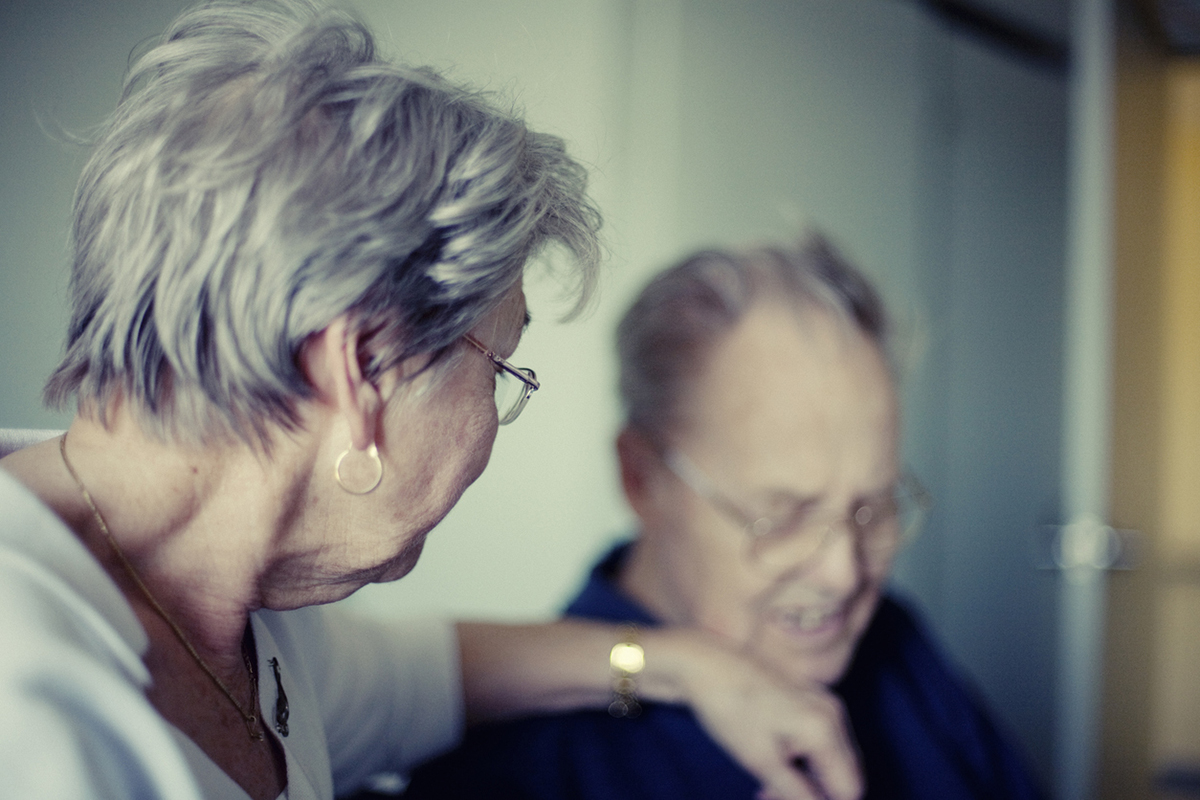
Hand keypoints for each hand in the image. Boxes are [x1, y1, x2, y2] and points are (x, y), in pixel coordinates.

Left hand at [641, 628, 862, 799]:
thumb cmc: (729, 710)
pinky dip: (803, 759)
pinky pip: (821, 740)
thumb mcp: (760, 761)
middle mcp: (833, 713)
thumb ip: (797, 793)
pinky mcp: (812, 699)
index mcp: (824, 728)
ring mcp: (824, 702)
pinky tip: (774, 763)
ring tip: (765, 785)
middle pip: (844, 774)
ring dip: (807, 779)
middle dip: (814, 794)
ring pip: (831, 760)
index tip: (781, 799)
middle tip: (768, 796)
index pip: (850, 789)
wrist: (705, 665)